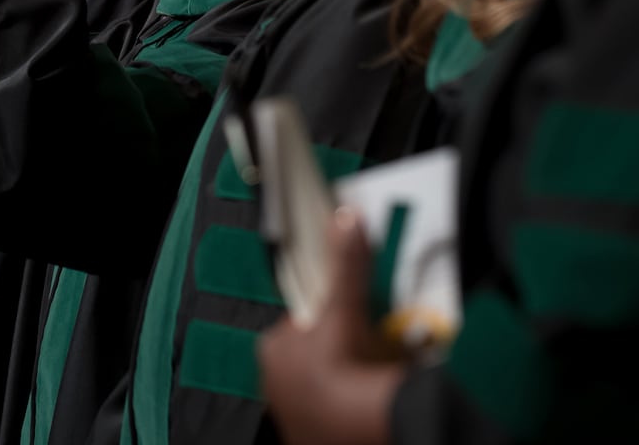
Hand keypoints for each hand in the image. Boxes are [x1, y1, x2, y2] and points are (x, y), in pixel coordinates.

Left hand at [256, 208, 404, 444]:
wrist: (355, 424)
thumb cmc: (342, 364)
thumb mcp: (345, 307)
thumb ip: (346, 263)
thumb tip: (346, 215)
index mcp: (272, 346)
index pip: (298, 325)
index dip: (324, 323)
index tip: (348, 325)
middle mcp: (271, 381)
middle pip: (307, 357)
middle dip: (332, 353)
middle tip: (362, 352)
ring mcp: (288, 412)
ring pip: (316, 386)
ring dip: (338, 381)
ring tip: (367, 377)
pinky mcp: (304, 437)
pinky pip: (323, 416)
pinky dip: (340, 410)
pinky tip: (360, 402)